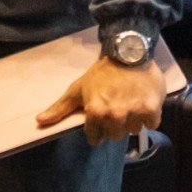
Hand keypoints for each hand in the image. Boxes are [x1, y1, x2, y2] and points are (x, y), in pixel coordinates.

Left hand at [37, 55, 165, 143]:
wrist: (128, 53)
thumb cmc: (100, 73)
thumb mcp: (77, 89)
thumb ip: (60, 108)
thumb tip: (39, 121)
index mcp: (95, 111)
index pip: (95, 137)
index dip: (97, 130)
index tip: (100, 120)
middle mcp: (115, 114)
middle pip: (115, 135)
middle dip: (114, 125)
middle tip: (116, 109)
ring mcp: (134, 112)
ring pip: (133, 131)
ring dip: (132, 121)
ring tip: (130, 104)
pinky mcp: (151, 109)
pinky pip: (151, 124)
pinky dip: (149, 117)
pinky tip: (143, 104)